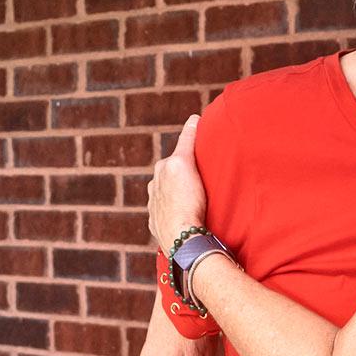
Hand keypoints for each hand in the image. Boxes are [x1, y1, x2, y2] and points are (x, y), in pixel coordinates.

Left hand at [148, 116, 208, 253]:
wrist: (182, 238)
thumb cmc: (188, 202)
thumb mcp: (186, 164)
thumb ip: (187, 140)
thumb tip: (193, 118)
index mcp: (164, 167)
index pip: (181, 148)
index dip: (192, 141)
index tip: (198, 130)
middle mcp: (155, 183)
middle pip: (173, 171)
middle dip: (184, 170)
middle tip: (201, 175)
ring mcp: (154, 204)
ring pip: (168, 191)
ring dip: (177, 191)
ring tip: (194, 198)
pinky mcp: (156, 221)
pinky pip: (166, 210)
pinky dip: (174, 209)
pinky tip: (185, 214)